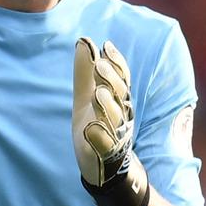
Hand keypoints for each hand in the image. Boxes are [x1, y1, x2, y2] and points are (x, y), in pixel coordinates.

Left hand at [72, 38, 150, 205]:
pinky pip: (105, 146)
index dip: (116, 62)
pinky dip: (99, 137)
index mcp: (118, 100)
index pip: (122, 78)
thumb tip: (84, 41)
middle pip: (121, 95)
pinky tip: (90, 129)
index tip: (106, 45)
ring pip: (115, 119)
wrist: (102, 165)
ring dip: (107, 106)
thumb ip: (85, 72)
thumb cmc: (95, 125)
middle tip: (99, 65)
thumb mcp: (86, 96)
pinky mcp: (104, 153)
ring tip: (97, 94)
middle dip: (111, 79)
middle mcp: (121, 115)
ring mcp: (115, 135)